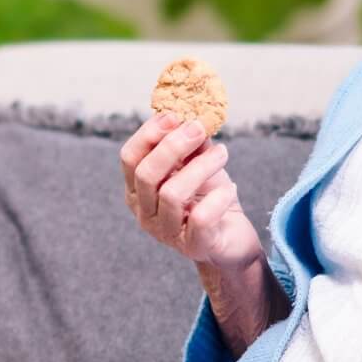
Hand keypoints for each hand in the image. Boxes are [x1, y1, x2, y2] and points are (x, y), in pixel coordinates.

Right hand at [119, 112, 262, 274]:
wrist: (232, 237)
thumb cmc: (209, 197)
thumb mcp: (197, 165)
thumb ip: (190, 144)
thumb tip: (190, 116)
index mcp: (138, 190)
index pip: (129, 158)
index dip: (148, 133)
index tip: (174, 115)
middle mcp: (145, 213)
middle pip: (146, 174)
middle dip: (174, 145)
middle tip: (199, 128)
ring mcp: (166, 232)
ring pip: (172, 193)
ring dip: (201, 166)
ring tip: (222, 153)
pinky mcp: (193, 246)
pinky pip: (201, 218)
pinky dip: (219, 197)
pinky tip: (231, 188)